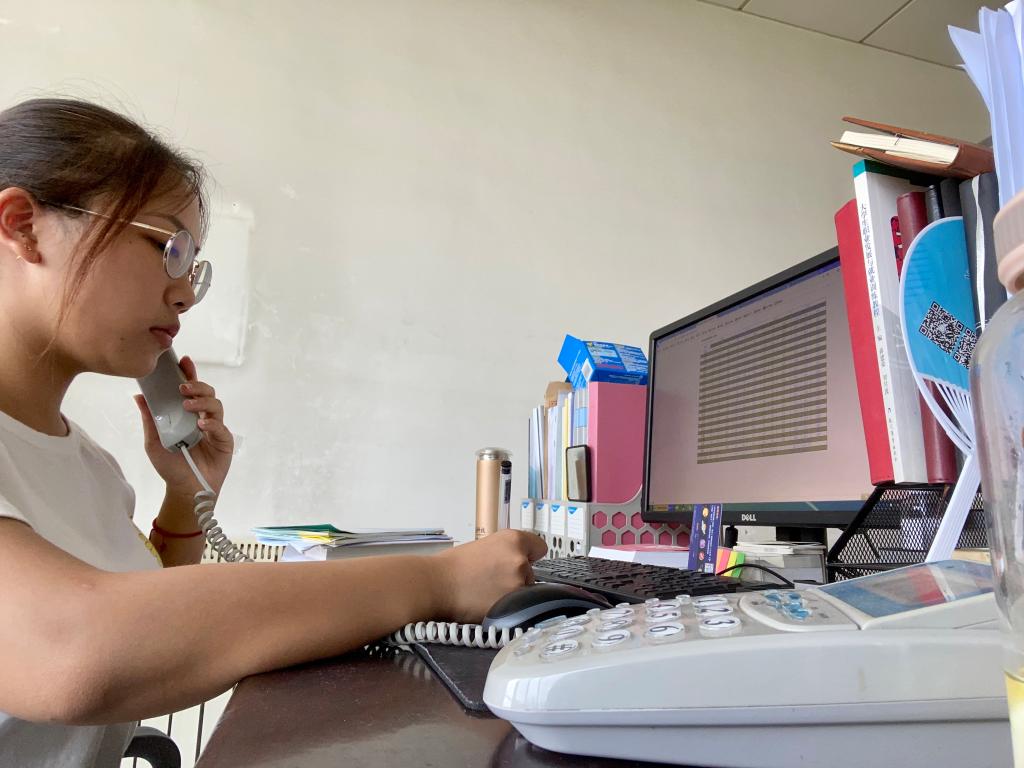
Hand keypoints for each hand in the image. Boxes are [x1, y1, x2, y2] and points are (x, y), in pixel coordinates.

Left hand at [134, 355, 233, 499]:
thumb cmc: (170, 466)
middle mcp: (203, 418)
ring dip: (202, 402)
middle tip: (182, 387)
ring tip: (188, 406)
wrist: (185, 489)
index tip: (184, 361)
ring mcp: (215, 429)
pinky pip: (221, 427)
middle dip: (197, 385)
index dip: (189, 374)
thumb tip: (138, 396)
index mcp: (187, 415)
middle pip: (208, 393)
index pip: (191, 390)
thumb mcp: (153, 442)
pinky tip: (200, 426)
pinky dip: (211, 424)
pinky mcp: (224, 441)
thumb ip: (150, 419)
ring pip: (216, 405)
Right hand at [432, 529, 547, 622]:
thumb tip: (517, 560)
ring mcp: (518, 584)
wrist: (435, 586)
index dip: (530, 554)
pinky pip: (518, 608)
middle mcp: (520, 560)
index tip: (524, 560)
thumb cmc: (451, 566)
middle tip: (493, 581)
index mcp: (513, 540)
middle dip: (517, 577)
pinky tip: (489, 604)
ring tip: (487, 594)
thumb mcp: (483, 546)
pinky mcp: (513, 606)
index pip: (539, 547)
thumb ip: (505, 552)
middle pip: (531, 572)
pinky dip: (508, 609)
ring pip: (525, 592)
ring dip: (513, 594)